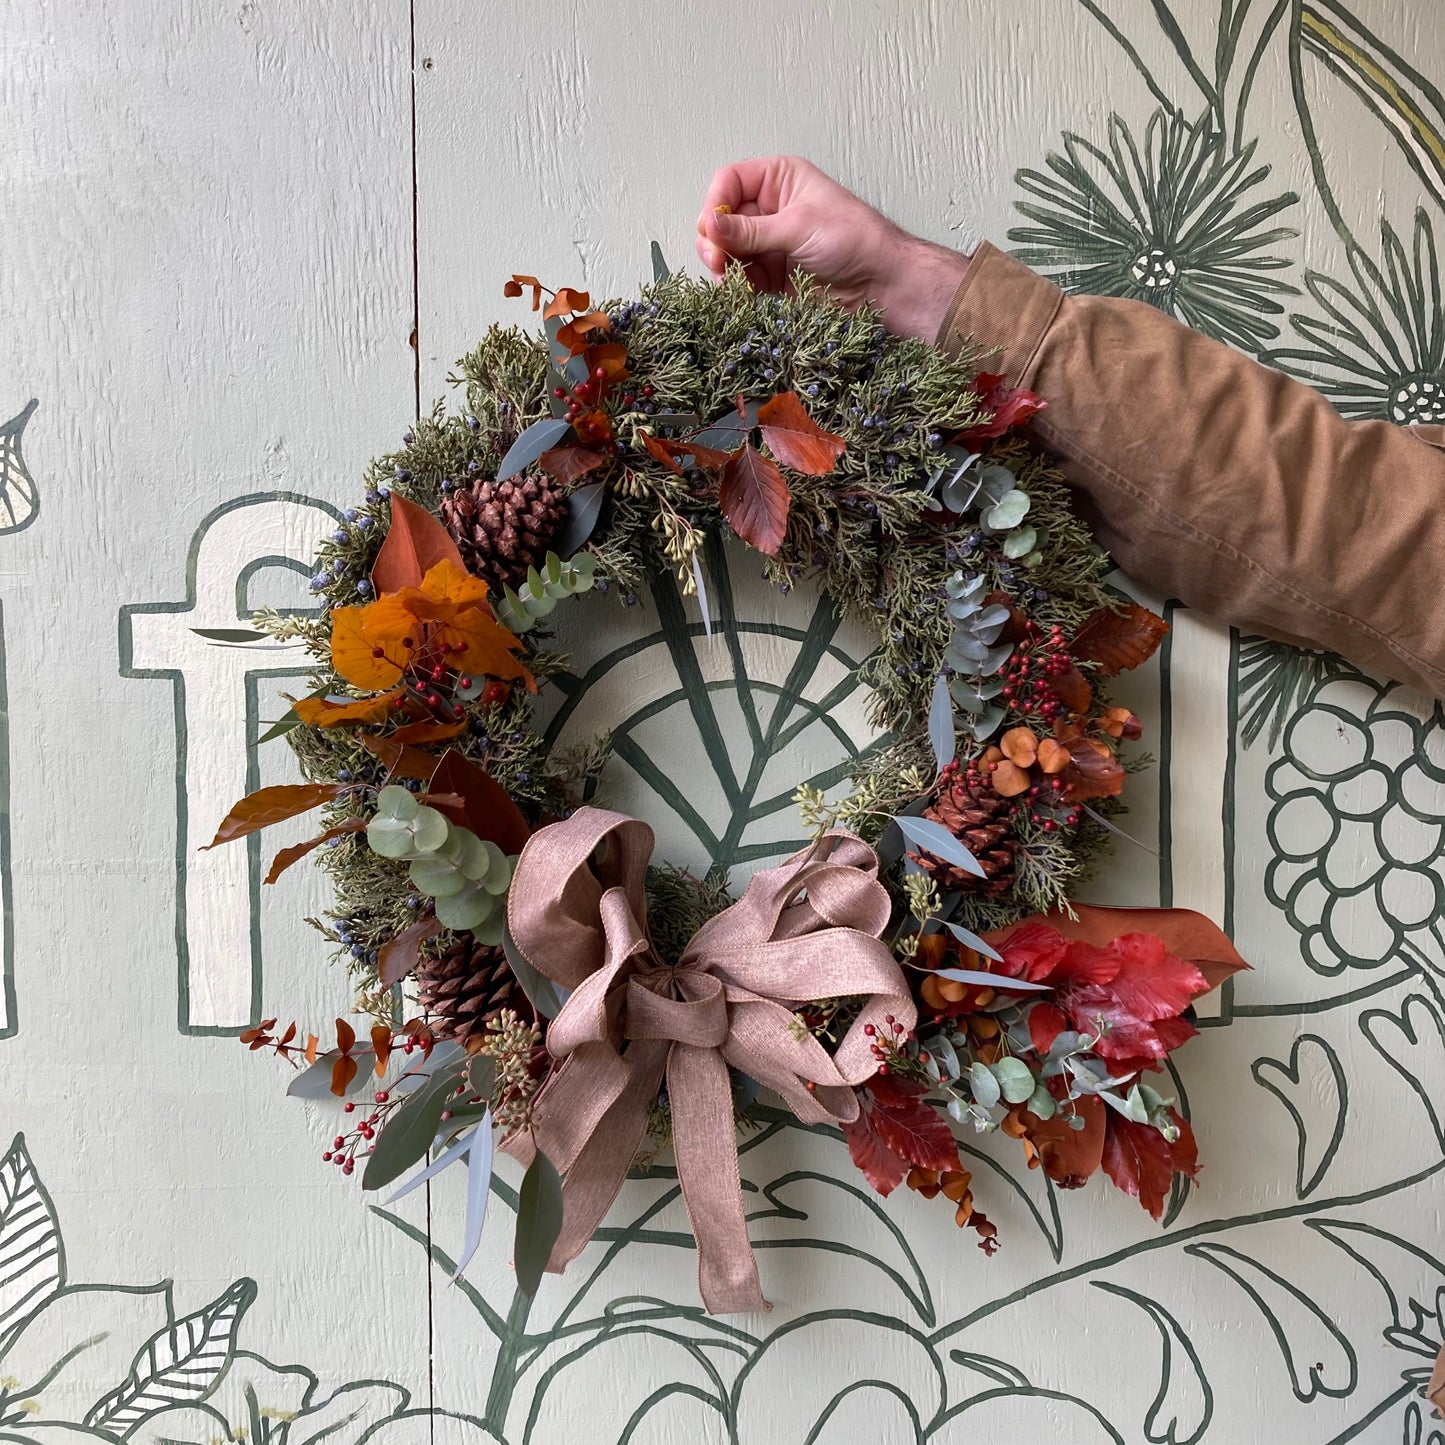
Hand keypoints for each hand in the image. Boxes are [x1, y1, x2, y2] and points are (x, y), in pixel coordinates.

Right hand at [695, 156, 969, 344]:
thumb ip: (751, 230)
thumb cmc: (853, 241)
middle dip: (714, 240)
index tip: (713, 230)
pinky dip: (735, 287)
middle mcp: (771, 210)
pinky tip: (739, 294)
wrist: (881, 285)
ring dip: (722, 267)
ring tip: (728, 281)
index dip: (716, 204)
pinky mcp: (772, 277)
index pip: (730, 182)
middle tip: (718, 262)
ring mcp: (770, 244)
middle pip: (722, 220)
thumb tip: (711, 225)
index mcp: (780, 181)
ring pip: (727, 252)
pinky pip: (741, 279)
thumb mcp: (798, 226)